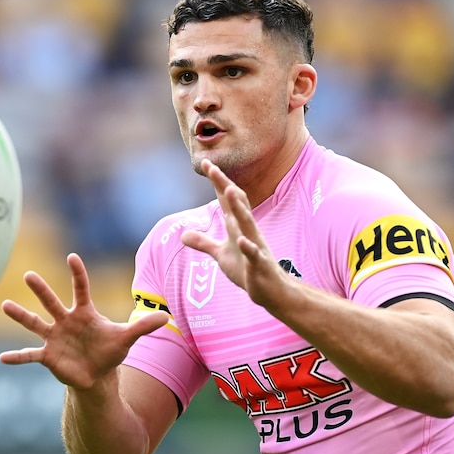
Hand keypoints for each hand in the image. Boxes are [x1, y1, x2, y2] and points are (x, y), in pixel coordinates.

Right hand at [0, 253, 169, 389]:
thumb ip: (143, 326)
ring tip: (4, 305)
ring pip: (35, 323)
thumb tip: (167, 316)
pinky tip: (2, 358)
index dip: (78, 274)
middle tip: (28, 275)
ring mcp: (54, 337)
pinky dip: (17, 357)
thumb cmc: (110, 351)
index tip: (72, 257)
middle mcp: (65, 321)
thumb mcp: (127, 338)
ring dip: (20, 315)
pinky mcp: (48, 356)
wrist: (97, 375)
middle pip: (52, 302)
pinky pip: (30, 355)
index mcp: (84, 312)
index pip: (81, 289)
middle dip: (41, 290)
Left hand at [180, 159, 287, 307]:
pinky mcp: (259, 264)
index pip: (226, 200)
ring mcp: (255, 246)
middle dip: (226, 186)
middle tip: (213, 168)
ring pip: (247, 223)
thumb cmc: (247, 269)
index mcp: (238, 226)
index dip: (217, 182)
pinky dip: (248, 246)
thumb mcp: (221, 254)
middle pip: (237, 204)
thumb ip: (204, 243)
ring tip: (230, 191)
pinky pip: (254, 254)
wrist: (270, 290)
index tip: (206, 163)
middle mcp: (248, 231)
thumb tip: (183, 235)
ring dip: (240, 208)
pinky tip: (242, 240)